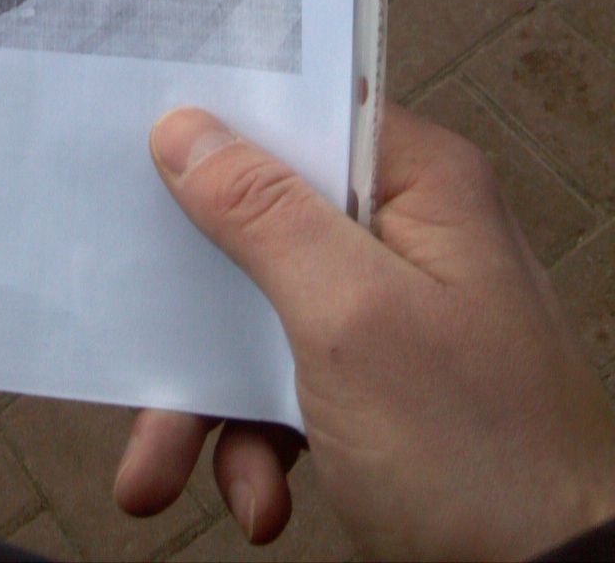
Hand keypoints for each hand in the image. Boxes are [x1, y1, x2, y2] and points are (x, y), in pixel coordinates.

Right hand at [117, 103, 614, 558]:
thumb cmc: (484, 453)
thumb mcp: (351, 319)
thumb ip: (264, 213)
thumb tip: (188, 129)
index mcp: (421, 184)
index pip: (302, 112)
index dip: (217, 124)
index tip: (133, 141)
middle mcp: (408, 236)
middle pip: (261, 223)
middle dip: (191, 303)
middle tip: (131, 340)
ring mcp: (393, 316)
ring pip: (260, 318)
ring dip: (208, 400)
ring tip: (162, 468)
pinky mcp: (379, 389)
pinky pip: (286, 388)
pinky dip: (254, 444)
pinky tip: (256, 501)